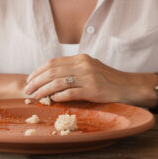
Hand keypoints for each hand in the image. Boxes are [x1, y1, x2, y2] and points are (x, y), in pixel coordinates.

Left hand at [24, 54, 153, 105]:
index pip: (53, 63)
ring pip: (58, 82)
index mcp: (80, 58)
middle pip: (52, 72)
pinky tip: (51, 100)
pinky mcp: (94, 90)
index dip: (38, 71)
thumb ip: (73, 70)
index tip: (29, 80)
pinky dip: (58, 96)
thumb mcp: (90, 69)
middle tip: (27, 90)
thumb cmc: (109, 80)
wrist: (130, 86)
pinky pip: (71, 92)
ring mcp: (89, 77)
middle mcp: (83, 65)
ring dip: (43, 90)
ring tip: (35, 97)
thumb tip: (51, 78)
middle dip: (36, 81)